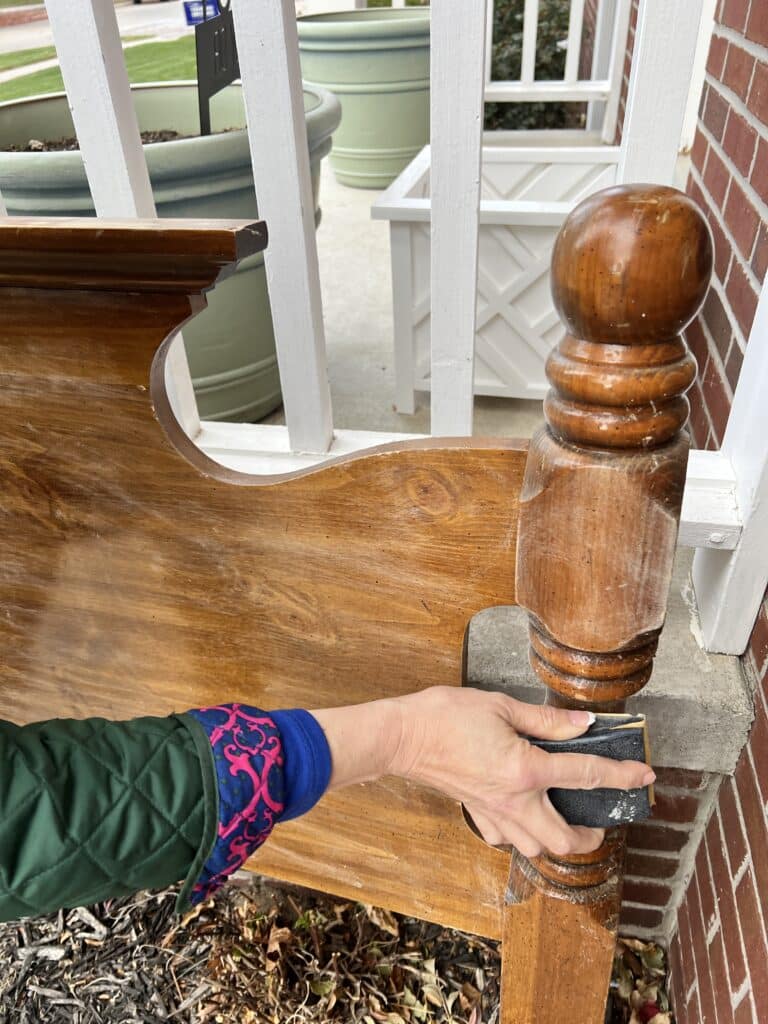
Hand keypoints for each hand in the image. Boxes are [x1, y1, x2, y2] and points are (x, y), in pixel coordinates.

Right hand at [389, 686, 653, 857]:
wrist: (403, 736)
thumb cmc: (447, 716)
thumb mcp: (503, 707)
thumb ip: (548, 721)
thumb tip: (584, 725)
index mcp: (526, 770)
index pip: (586, 775)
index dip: (621, 776)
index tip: (644, 776)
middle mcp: (514, 801)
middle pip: (566, 840)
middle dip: (591, 835)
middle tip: (600, 818)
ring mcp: (493, 814)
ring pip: (537, 847)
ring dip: (557, 837)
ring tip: (564, 815)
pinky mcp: (475, 814)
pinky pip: (505, 838)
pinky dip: (520, 833)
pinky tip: (522, 813)